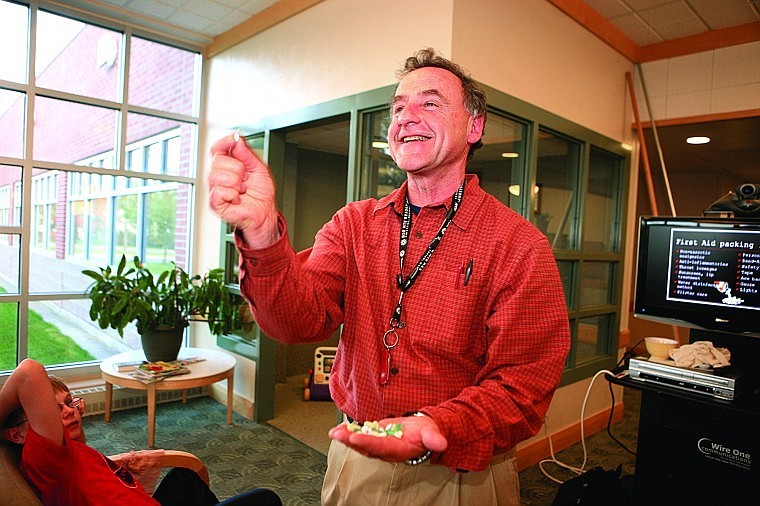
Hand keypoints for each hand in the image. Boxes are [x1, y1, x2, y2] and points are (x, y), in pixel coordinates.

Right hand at [208, 133, 278, 247]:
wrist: (265, 213)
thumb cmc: (261, 194)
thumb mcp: (258, 168)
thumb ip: (246, 154)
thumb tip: (236, 139)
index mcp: (227, 166)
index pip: (217, 148)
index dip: (224, 142)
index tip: (234, 139)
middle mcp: (218, 176)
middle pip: (218, 160)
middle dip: (238, 168)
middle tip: (245, 179)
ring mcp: (215, 189)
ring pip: (216, 175)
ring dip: (235, 182)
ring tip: (242, 189)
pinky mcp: (215, 203)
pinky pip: (218, 191)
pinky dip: (232, 194)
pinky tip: (237, 198)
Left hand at [328, 414, 447, 462]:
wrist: (424, 432)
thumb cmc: (427, 433)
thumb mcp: (432, 433)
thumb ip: (434, 439)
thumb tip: (441, 443)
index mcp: (398, 450)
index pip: (381, 447)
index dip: (367, 443)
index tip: (355, 438)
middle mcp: (386, 450)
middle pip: (366, 447)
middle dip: (351, 441)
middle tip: (338, 435)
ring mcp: (380, 443)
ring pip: (361, 442)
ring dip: (346, 438)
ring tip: (334, 432)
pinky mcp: (376, 436)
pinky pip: (361, 435)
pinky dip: (350, 432)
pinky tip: (339, 428)